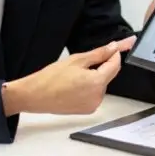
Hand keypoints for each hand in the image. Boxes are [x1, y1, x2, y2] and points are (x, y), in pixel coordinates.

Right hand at [2, 39, 134, 115]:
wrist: (35, 95)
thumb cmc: (51, 77)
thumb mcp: (77, 60)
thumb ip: (99, 53)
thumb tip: (114, 47)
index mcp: (97, 82)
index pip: (115, 65)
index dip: (115, 54)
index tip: (119, 45)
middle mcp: (98, 96)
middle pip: (108, 75)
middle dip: (102, 66)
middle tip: (84, 61)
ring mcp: (93, 105)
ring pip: (101, 85)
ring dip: (95, 77)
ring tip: (74, 75)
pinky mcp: (87, 110)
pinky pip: (94, 94)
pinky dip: (89, 87)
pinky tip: (74, 85)